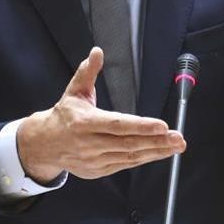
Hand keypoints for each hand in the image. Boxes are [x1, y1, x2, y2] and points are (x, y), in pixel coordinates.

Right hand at [16, 47, 185, 181]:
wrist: (45, 144)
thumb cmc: (65, 115)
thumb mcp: (74, 91)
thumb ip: (88, 72)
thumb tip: (97, 52)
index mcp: (84, 122)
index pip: (117, 125)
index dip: (141, 126)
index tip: (162, 126)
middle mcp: (89, 143)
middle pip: (128, 143)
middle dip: (156, 142)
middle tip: (178, 138)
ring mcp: (94, 160)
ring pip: (130, 156)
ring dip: (155, 152)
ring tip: (175, 145)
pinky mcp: (97, 171)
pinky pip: (125, 164)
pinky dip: (144, 159)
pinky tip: (158, 152)